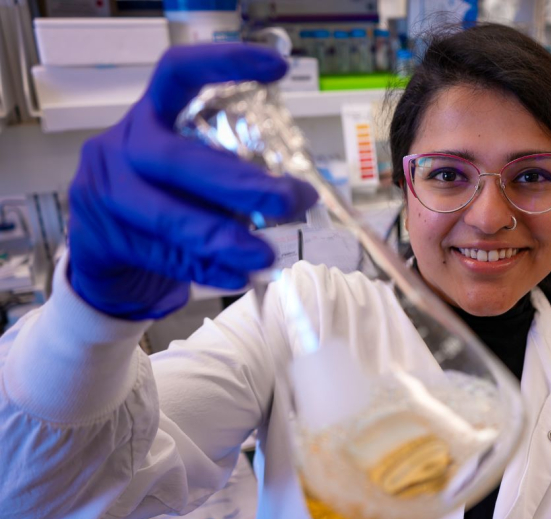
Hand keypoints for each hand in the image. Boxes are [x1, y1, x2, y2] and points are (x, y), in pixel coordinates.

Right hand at [68, 44, 316, 319]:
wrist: (103, 257)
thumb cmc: (162, 204)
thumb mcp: (189, 177)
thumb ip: (228, 176)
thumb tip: (301, 198)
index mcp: (150, 117)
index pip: (178, 74)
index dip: (225, 64)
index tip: (278, 68)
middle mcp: (121, 146)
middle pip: (176, 158)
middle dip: (238, 183)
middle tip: (288, 200)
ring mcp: (104, 193)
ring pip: (166, 215)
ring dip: (223, 237)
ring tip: (266, 254)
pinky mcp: (102, 239)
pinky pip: (163, 256)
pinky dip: (207, 268)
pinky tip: (240, 275)